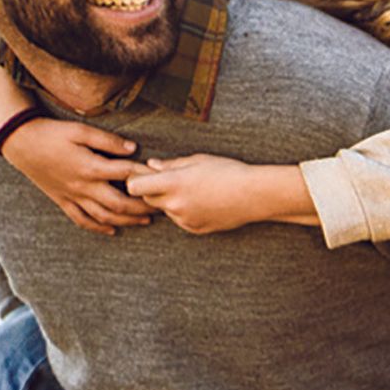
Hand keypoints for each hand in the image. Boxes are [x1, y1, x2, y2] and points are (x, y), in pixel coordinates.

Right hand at [3, 120, 154, 235]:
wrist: (19, 142)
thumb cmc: (52, 133)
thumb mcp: (80, 130)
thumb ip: (107, 141)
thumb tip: (133, 149)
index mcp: (90, 167)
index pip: (126, 175)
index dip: (146, 177)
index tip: (161, 179)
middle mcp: (83, 187)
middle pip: (119, 204)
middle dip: (142, 208)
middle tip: (161, 207)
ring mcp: (72, 197)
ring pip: (104, 216)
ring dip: (127, 221)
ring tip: (145, 221)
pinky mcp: (62, 201)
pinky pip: (82, 220)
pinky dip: (99, 227)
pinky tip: (113, 230)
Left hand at [126, 154, 278, 233]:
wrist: (254, 195)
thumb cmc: (229, 172)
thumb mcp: (198, 161)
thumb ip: (170, 165)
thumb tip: (151, 165)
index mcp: (174, 183)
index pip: (134, 186)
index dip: (136, 180)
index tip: (144, 175)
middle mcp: (175, 204)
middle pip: (147, 199)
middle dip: (152, 190)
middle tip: (170, 180)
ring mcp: (184, 219)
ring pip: (165, 209)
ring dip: (171, 201)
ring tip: (194, 191)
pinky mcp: (194, 229)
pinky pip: (180, 219)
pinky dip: (185, 211)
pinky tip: (203, 202)